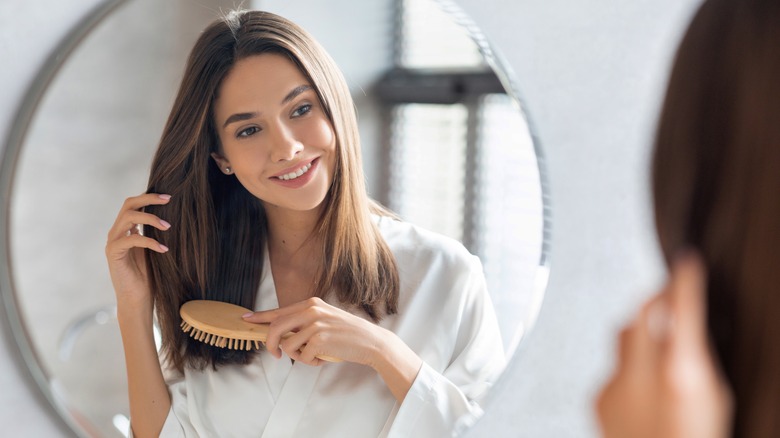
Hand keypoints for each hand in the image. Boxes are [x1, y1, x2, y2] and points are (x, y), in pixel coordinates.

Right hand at [105, 193, 171, 310]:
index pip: (133, 204)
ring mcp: (113, 242)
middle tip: (168, 199)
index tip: (169, 197)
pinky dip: (150, 241)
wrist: (137, 299)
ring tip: (168, 226)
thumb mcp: (153, 248)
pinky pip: (132, 239)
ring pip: (129, 217)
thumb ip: (154, 232)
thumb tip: (171, 215)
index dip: (149, 197)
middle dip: (148, 199)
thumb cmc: (148, 276)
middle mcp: (116, 232)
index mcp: (125, 229)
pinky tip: (164, 249)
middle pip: (128, 204)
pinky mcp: (113, 253)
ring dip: (151, 218)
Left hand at [242, 297, 385, 366]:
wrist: (370, 341)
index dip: (260, 317)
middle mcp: (311, 310)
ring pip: (288, 346)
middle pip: (275, 328)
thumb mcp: (324, 320)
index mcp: (311, 304)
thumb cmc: (347, 333)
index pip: (278, 311)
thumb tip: (279, 334)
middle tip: (276, 355)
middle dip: (270, 345)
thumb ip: (303, 323)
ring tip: (315, 355)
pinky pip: (302, 357)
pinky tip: (324, 358)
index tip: (246, 319)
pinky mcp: (320, 339)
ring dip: (298, 357)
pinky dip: (311, 362)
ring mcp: (315, 324)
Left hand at [596, 252, 731, 437]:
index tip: (687, 261)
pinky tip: (644, 391)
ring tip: (660, 351)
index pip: (680, 310)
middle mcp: (640, 377)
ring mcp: (612, 387)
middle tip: (668, 295)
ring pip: (623, 339)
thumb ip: (695, 358)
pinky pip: (613, 369)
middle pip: (640, 312)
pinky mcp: (596, 398)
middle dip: (655, 298)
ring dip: (641, 334)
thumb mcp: (712, 397)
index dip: (684, 280)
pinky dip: (629, 370)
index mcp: (679, 375)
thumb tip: (685, 324)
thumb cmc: (697, 437)